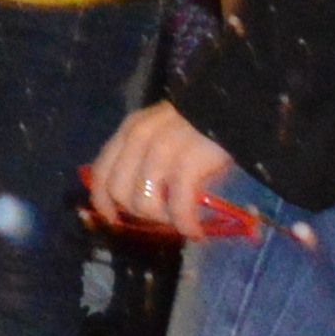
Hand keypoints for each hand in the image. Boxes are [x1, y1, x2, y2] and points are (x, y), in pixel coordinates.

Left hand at [90, 101, 249, 240]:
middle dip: (140, 213)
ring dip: (164, 221)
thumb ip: (145, 156)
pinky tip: (195, 230)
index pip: (101, 172)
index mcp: (129, 131)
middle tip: (165, 219)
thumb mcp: (162, 131)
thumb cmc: (200, 124)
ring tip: (183, 222)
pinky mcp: (187, 162)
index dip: (103, 201)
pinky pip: (178, 206)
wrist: (233, 104)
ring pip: (145, 203)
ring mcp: (161, 149)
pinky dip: (185, 224)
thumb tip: (140, 198)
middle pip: (120, 192)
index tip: (114, 219)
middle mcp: (138, 139)